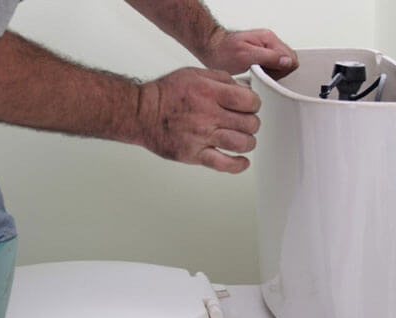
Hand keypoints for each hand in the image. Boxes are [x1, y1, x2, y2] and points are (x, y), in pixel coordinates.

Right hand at [138, 67, 260, 173]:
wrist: (141, 112)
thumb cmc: (166, 93)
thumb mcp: (195, 74)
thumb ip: (222, 80)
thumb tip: (245, 89)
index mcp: (209, 92)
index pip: (249, 100)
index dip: (254, 104)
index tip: (250, 106)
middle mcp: (207, 115)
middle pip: (248, 123)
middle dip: (252, 123)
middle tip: (246, 124)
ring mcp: (201, 136)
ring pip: (240, 143)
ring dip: (248, 143)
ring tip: (244, 140)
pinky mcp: (194, 154)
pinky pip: (223, 164)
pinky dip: (238, 165)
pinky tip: (242, 161)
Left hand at [201, 28, 298, 79]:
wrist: (212, 49)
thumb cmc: (223, 51)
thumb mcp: (245, 56)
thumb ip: (268, 57)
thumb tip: (287, 61)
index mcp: (269, 39)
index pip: (291, 57)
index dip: (282, 71)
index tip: (269, 76)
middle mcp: (270, 42)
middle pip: (289, 61)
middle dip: (278, 73)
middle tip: (262, 75)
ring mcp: (267, 48)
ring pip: (282, 65)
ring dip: (272, 74)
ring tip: (258, 74)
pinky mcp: (263, 55)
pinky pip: (273, 67)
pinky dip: (267, 73)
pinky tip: (257, 74)